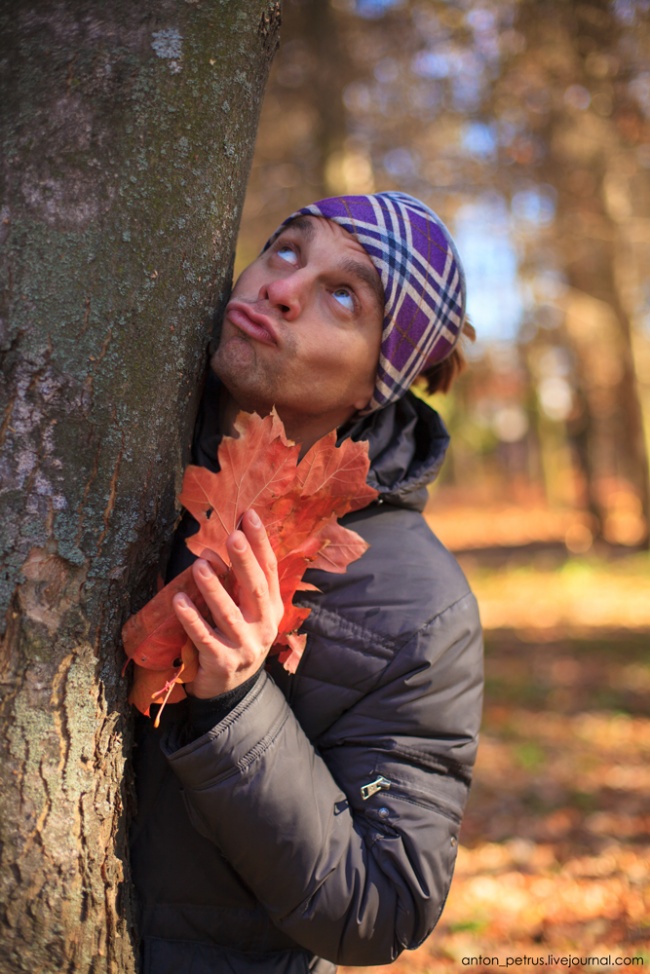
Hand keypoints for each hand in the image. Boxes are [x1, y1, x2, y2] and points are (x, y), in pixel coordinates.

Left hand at [172, 510, 283, 698]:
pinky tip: (178, 600)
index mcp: (272, 609)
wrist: (232, 691)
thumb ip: (242, 581)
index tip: (250, 516)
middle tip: (233, 537)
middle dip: (245, 562)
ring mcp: (245, 647)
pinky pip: (204, 638)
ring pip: (229, 614)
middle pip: (256, 590)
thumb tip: (232, 538)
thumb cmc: (236, 638)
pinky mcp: (222, 663)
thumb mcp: (248, 611)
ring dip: (214, 588)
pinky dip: (192, 619)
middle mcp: (263, 627)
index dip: (261, 543)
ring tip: (200, 564)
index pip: (270, 570)